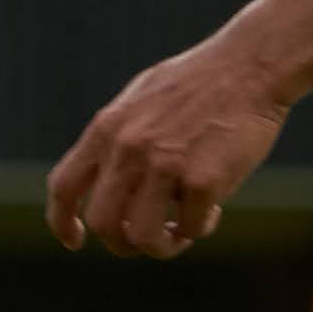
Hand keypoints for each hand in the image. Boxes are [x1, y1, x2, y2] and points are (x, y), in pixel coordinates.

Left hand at [46, 32, 292, 258]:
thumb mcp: (141, 100)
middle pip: (103, 224)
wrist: (250, 65)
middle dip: (123, 244)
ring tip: (181, 232)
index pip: (64, 186)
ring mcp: (164, 164)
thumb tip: (110, 183)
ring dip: (162, 247)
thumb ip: (120, 139)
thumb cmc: (201, 82)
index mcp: (107, 128)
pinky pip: (191, 227)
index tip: (76, 241)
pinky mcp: (202, 179)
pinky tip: (213, 208)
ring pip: (144, 237)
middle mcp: (128, 148)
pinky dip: (200, 227)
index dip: (62, 222)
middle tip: (149, 240)